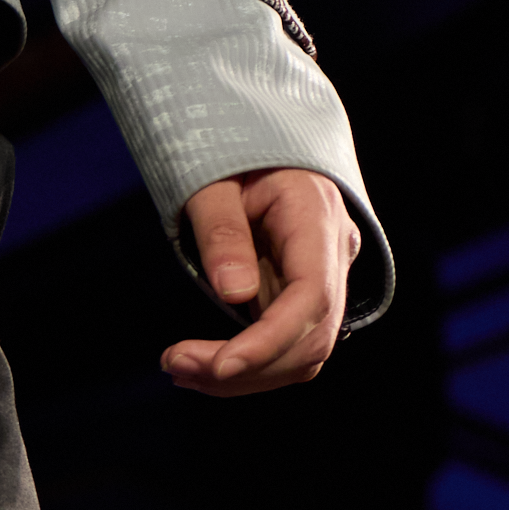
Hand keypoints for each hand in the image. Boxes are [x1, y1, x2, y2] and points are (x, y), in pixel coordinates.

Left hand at [163, 168, 359, 395]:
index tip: (222, 365)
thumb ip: (222, 228)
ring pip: (301, 350)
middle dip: (248, 366)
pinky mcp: (300, 293)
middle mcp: (333, 254)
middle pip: (310, 336)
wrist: (252, 135)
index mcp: (317, 217)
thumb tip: (233, 294)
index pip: (312, 297)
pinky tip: (201, 365)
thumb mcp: (212, 175)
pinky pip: (285, 342)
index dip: (271, 341)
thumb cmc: (229, 148)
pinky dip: (247, 361)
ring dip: (244, 373)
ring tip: (178, 368)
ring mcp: (322, 277)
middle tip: (175, 366)